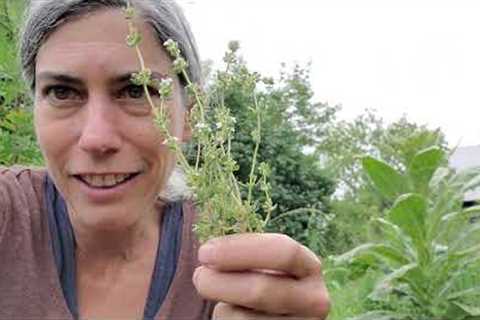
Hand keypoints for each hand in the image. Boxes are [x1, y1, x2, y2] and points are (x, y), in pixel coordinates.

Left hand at [193, 233, 329, 318]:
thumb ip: (245, 255)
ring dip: (222, 307)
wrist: (281, 317)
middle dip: (219, 281)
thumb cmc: (266, 281)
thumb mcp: (265, 264)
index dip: (240, 250)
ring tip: (224, 300)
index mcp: (310, 267)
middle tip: (199, 275)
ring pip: (243, 319)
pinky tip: (235, 315)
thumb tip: (208, 254)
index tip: (205, 252)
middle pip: (260, 290)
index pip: (283, 252)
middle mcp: (315, 300)